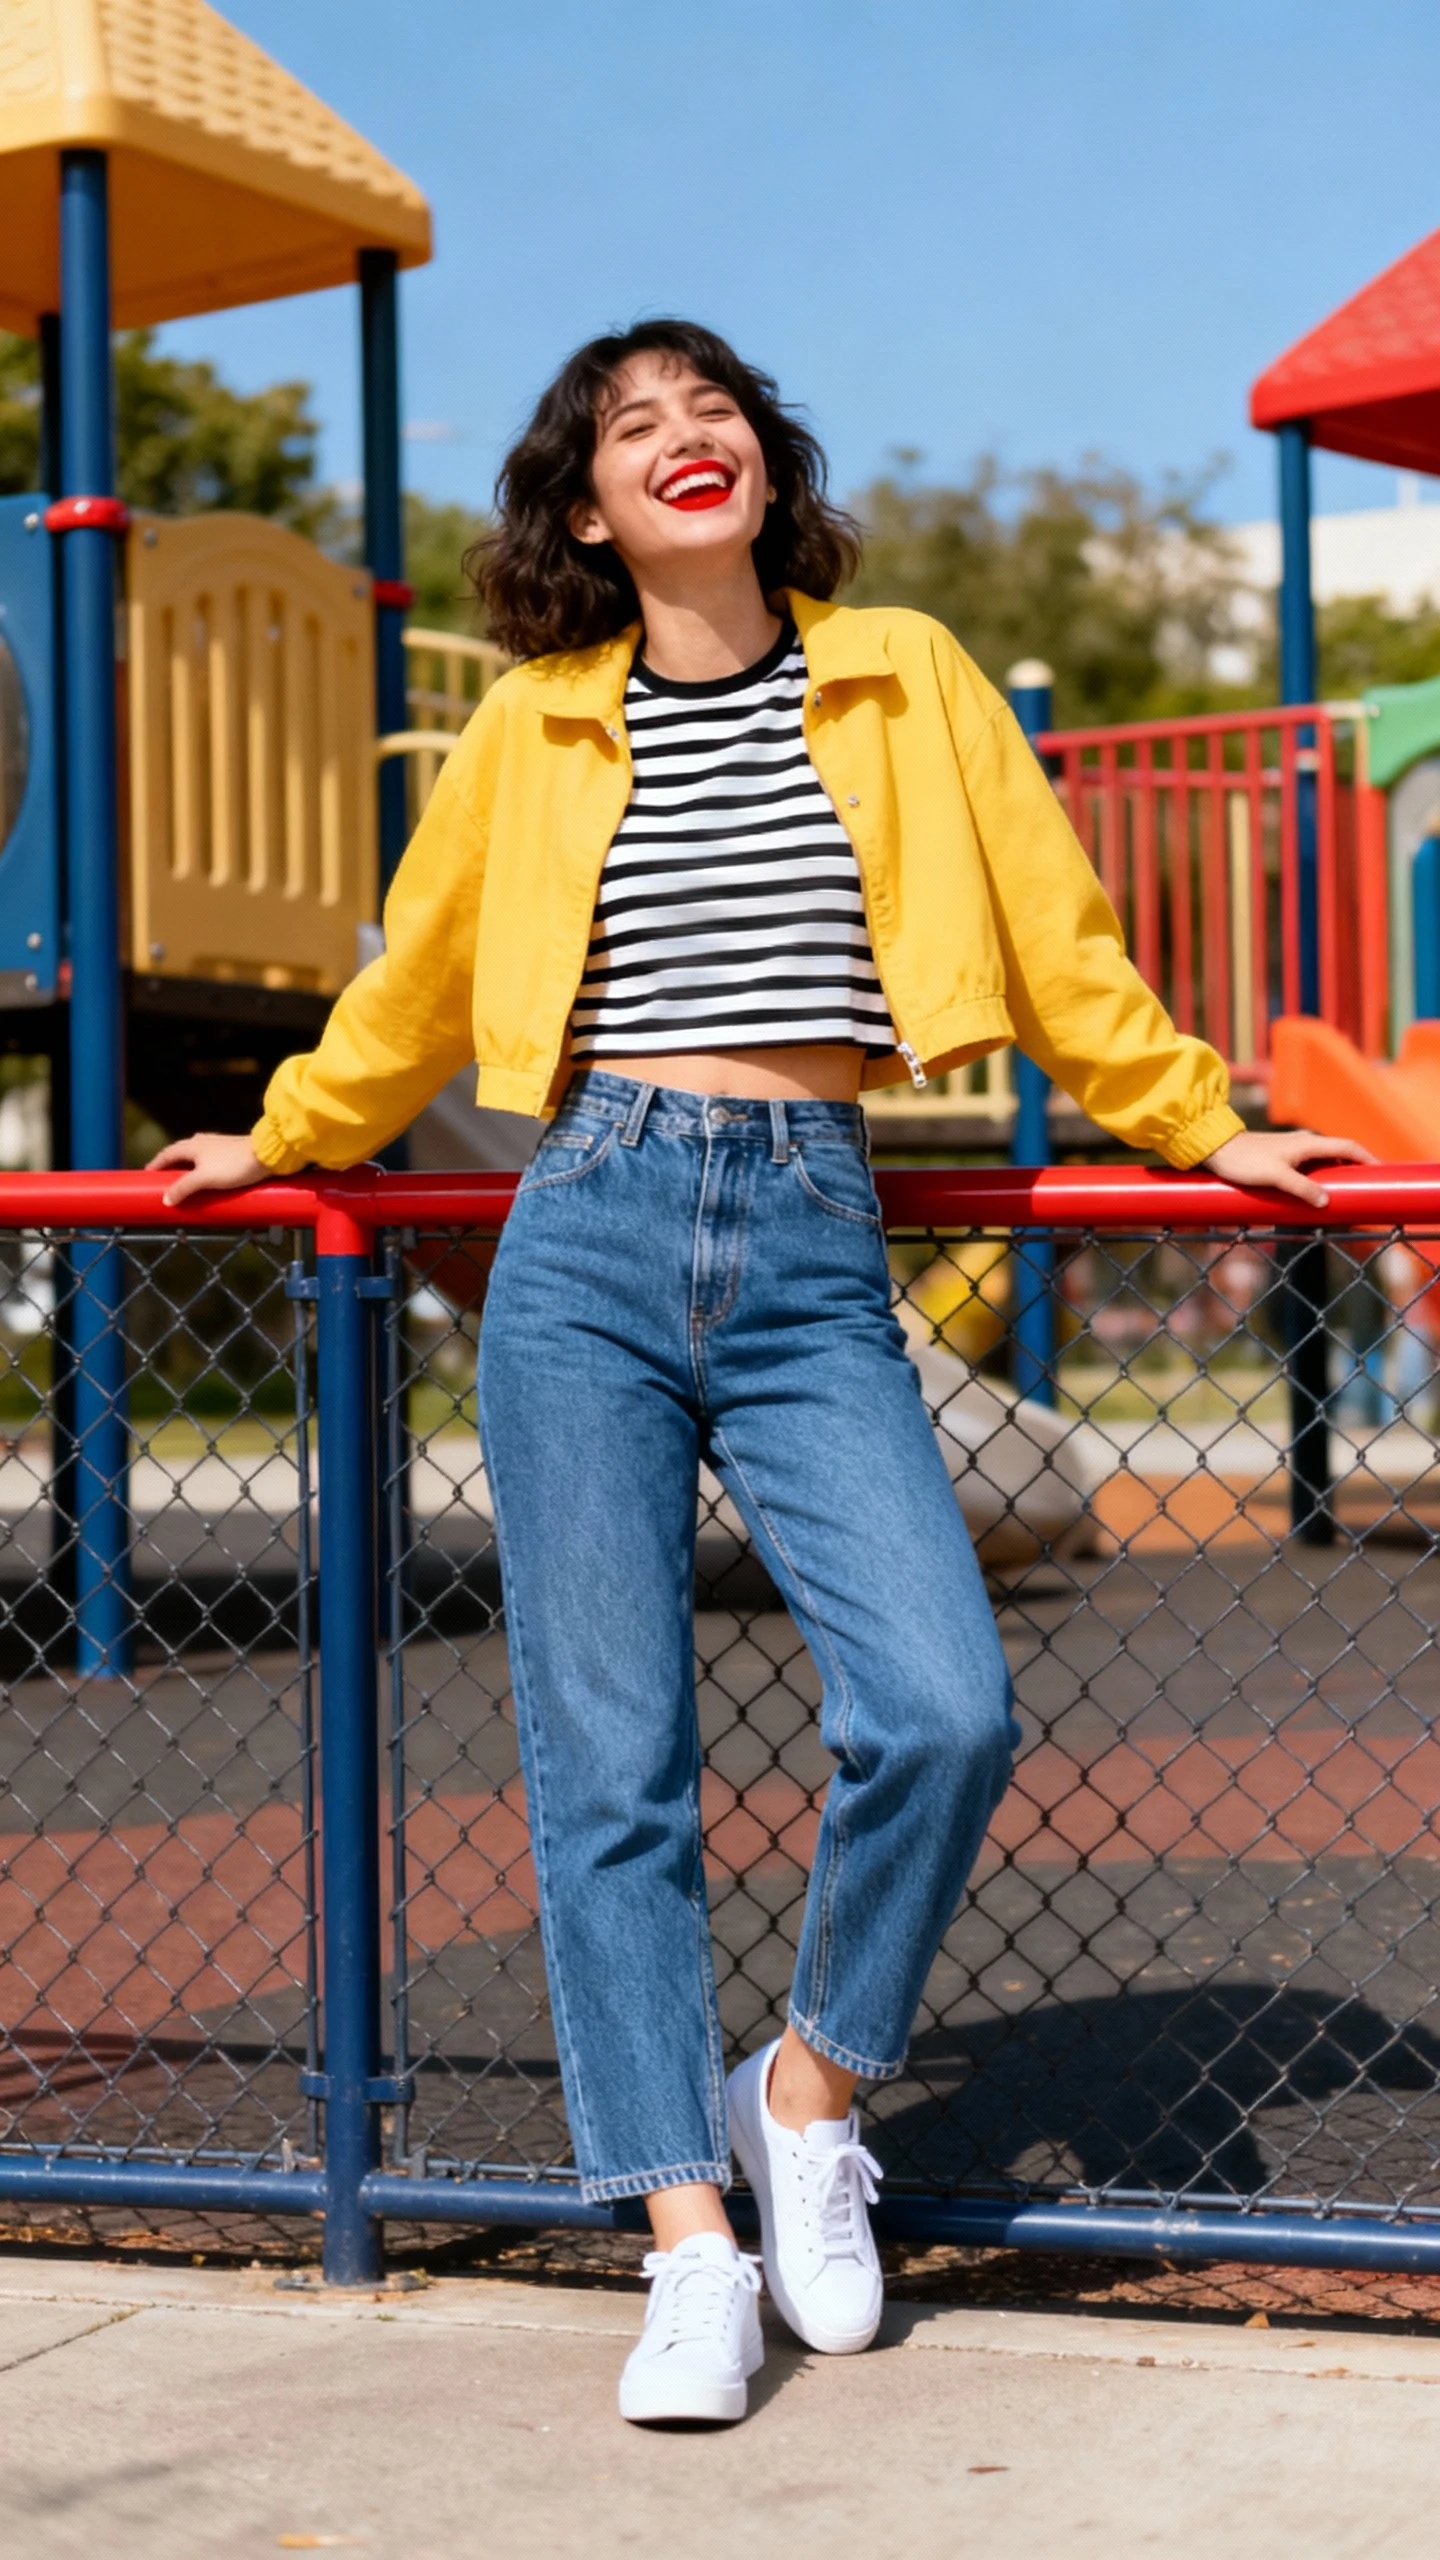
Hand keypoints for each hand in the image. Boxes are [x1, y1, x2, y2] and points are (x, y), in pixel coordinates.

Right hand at [148, 1132, 268, 1207]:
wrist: (267, 1155)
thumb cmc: (234, 1166)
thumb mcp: (204, 1179)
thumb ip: (183, 1188)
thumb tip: (166, 1200)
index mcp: (191, 1145)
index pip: (166, 1154)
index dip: (155, 1165)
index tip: (146, 1176)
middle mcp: (201, 1141)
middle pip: (178, 1154)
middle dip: (169, 1166)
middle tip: (162, 1181)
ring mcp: (216, 1145)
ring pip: (193, 1156)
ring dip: (185, 1168)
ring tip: (182, 1182)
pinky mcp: (229, 1151)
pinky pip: (206, 1160)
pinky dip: (199, 1169)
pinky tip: (205, 1177)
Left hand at [1200, 1128, 1374, 1208]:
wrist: (1215, 1148)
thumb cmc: (1243, 1161)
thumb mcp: (1275, 1177)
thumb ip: (1301, 1188)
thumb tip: (1326, 1202)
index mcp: (1308, 1143)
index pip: (1349, 1147)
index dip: (1368, 1159)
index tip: (1382, 1173)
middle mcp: (1305, 1143)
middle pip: (1340, 1156)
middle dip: (1355, 1171)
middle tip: (1365, 1191)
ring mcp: (1294, 1150)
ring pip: (1324, 1163)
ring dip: (1337, 1177)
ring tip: (1344, 1197)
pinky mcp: (1282, 1158)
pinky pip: (1310, 1168)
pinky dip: (1320, 1179)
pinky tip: (1316, 1194)